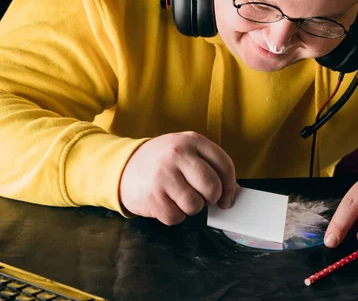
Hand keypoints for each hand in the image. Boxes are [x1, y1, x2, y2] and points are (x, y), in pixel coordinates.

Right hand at [119, 131, 237, 225]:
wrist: (124, 166)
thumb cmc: (163, 162)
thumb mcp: (186, 153)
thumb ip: (210, 166)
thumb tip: (233, 192)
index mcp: (192, 140)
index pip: (224, 165)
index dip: (230, 186)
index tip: (227, 197)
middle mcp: (178, 154)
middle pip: (212, 187)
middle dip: (211, 198)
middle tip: (202, 198)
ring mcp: (164, 175)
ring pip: (195, 205)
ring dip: (191, 208)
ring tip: (179, 197)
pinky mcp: (152, 196)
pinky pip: (176, 217)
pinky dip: (174, 215)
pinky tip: (166, 202)